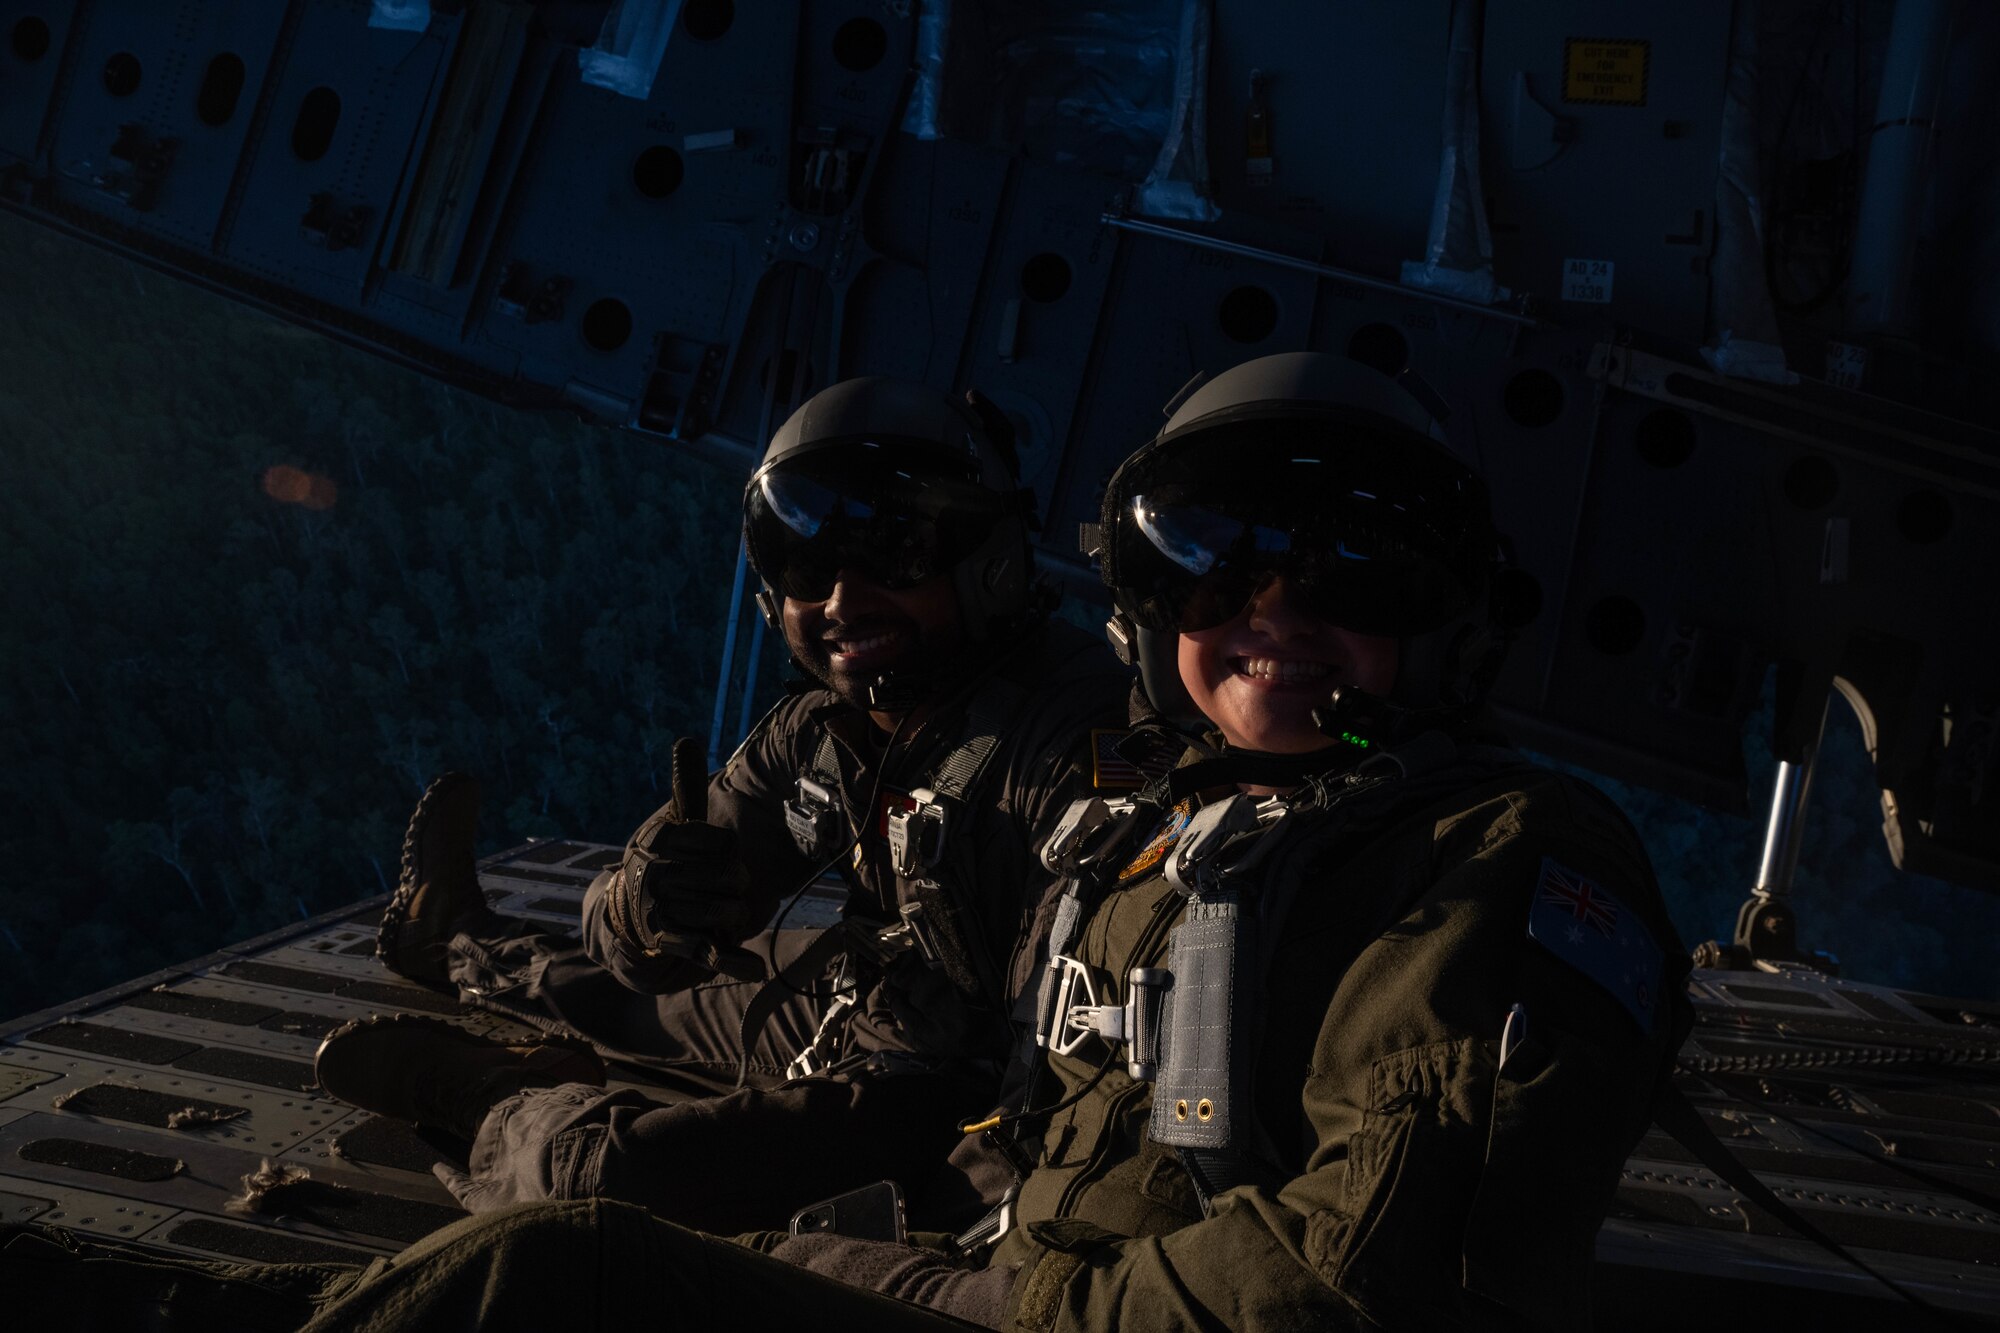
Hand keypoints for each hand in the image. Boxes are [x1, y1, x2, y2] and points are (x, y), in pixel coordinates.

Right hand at [606, 739, 758, 975]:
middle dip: (740, 883)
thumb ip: (686, 789)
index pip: (724, 843)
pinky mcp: (672, 945)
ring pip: (726, 911)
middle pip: (731, 876)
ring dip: (739, 913)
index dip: (730, 850)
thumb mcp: (675, 828)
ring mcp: (664, 911)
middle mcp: (657, 875)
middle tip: (731, 887)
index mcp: (663, 842)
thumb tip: (685, 739)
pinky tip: (755, 967)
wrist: (626, 919)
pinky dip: (735, 961)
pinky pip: (710, 951)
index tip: (721, 853)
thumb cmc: (664, 867)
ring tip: (729, 912)